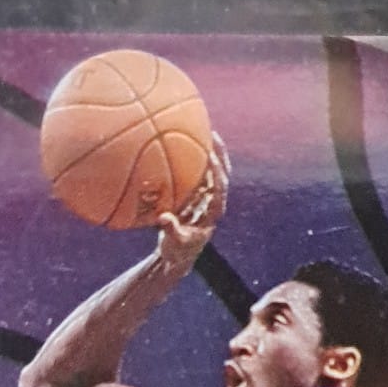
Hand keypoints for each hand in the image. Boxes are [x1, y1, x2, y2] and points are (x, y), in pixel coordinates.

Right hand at [157, 131, 230, 270]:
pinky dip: (195, 159)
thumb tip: (165, 218)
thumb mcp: (175, 243)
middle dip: (220, 154)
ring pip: (213, 172)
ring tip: (203, 130)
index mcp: (213, 213)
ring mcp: (206, 198)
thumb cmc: (178, 251)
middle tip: (212, 133)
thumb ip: (172, 230)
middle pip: (222, 175)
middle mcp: (213, 202)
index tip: (210, 156)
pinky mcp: (197, 196)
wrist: (178, 256)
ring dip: (210, 152)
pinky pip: (199, 174)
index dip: (217, 173)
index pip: (219, 189)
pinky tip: (185, 143)